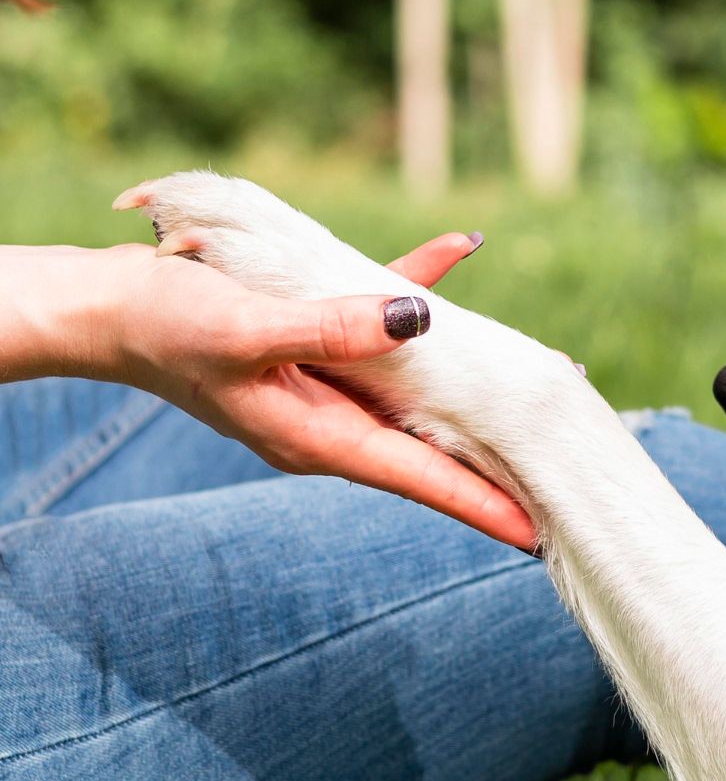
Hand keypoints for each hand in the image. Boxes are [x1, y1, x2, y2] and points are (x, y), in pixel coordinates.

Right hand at [86, 233, 536, 550]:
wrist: (105, 306)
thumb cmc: (163, 326)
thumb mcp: (246, 330)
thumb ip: (332, 328)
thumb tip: (419, 319)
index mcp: (319, 437)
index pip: (421, 480)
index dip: (482, 503)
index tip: (537, 530)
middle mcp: (333, 420)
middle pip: (432, 444)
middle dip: (495, 451)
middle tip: (564, 456)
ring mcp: (328, 384)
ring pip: (419, 385)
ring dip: (475, 376)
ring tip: (542, 370)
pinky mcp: (317, 341)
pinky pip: (381, 316)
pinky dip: (418, 289)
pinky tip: (456, 249)